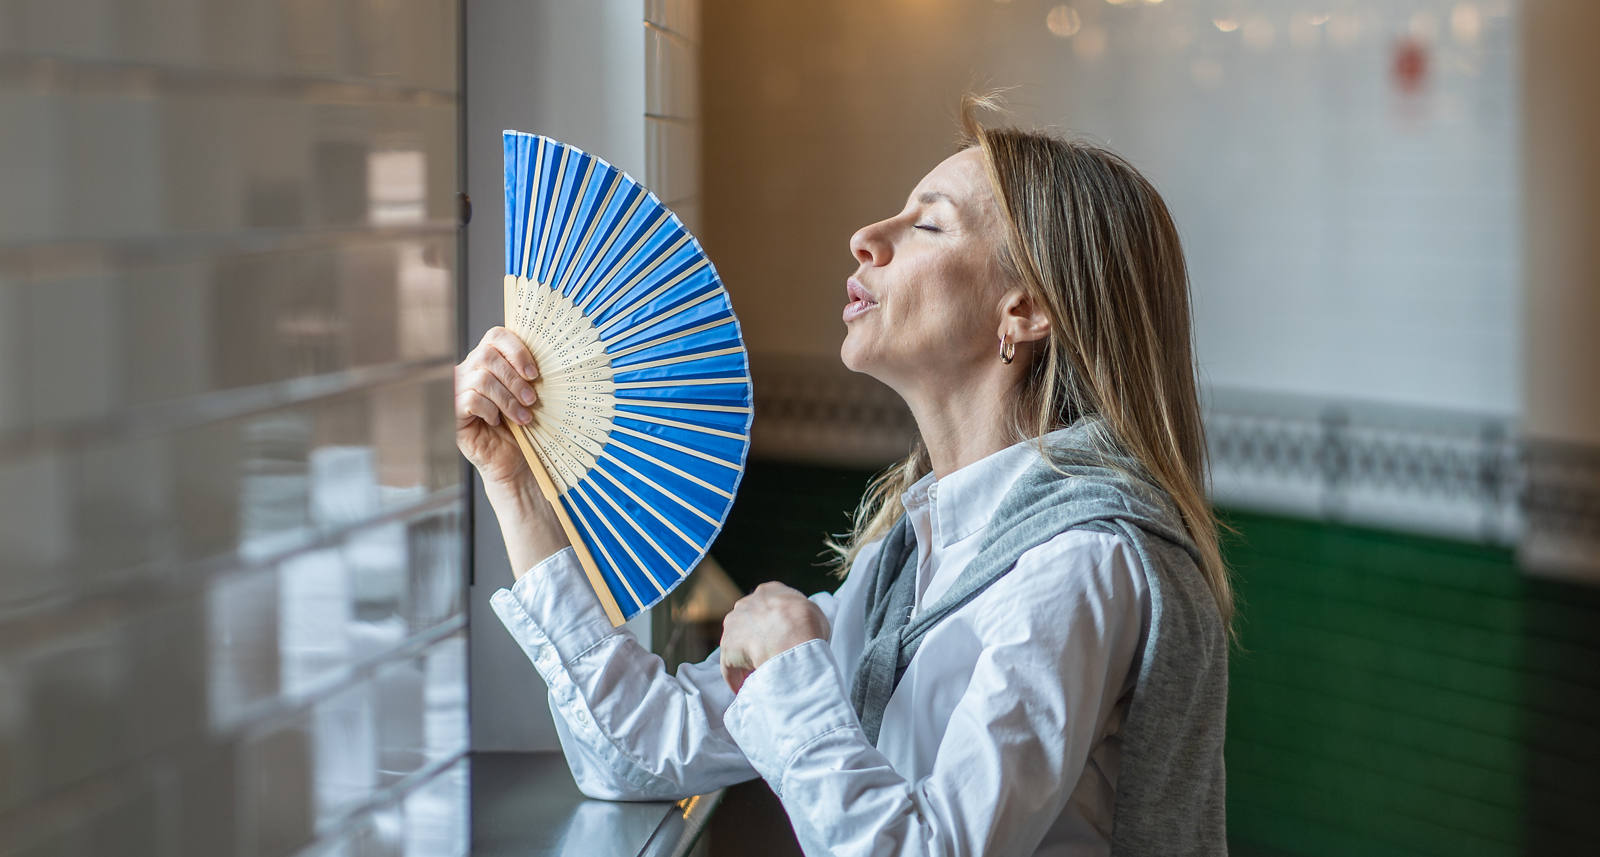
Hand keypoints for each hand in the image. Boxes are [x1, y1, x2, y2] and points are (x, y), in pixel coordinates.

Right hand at [455, 327, 541, 487]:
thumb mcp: (529, 395)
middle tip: (531, 400)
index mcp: (488, 360)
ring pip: (481, 380)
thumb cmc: (522, 427)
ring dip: (508, 400)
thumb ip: (529, 374)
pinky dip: (490, 410)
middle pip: (487, 355)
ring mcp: (458, 390)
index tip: (534, 373)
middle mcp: (470, 370)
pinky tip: (498, 421)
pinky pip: (471, 400)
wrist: (513, 461)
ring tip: (523, 417)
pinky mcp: (454, 412)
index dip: (516, 350)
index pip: (496, 336)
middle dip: (514, 379)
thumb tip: (545, 360)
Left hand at [719, 582, 830, 693]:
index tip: (779, 640)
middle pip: (749, 624)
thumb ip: (800, 616)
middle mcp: (746, 603)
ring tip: (757, 677)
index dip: (773, 625)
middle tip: (768, 658)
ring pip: (737, 645)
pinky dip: (736, 678)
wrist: (791, 638)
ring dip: (745, 660)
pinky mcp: (727, 648)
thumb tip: (800, 628)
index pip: (766, 607)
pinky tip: (745, 689)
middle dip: (756, 641)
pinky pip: (730, 666)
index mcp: (768, 591)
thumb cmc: (807, 625)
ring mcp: (733, 625)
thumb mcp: (813, 611)